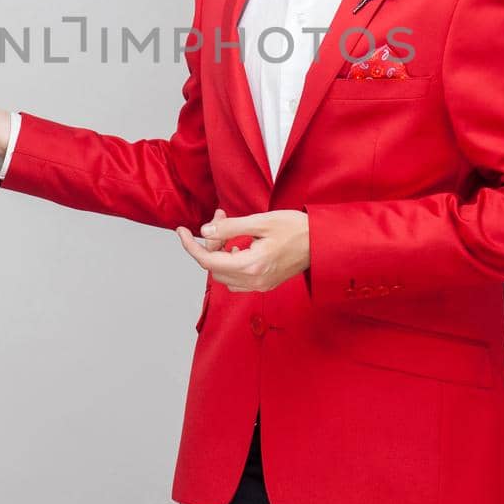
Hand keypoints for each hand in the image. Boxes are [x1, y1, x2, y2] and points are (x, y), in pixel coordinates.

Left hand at [175, 208, 309, 292]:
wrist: (322, 243)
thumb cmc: (296, 229)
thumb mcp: (261, 221)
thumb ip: (230, 227)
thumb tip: (205, 231)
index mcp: (251, 265)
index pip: (208, 260)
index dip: (190, 246)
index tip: (181, 231)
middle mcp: (253, 280)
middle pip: (214, 266)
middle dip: (210, 242)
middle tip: (219, 218)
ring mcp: (259, 285)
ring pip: (223, 273)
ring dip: (219, 251)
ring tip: (229, 227)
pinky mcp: (264, 283)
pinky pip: (236, 277)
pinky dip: (230, 260)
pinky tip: (240, 245)